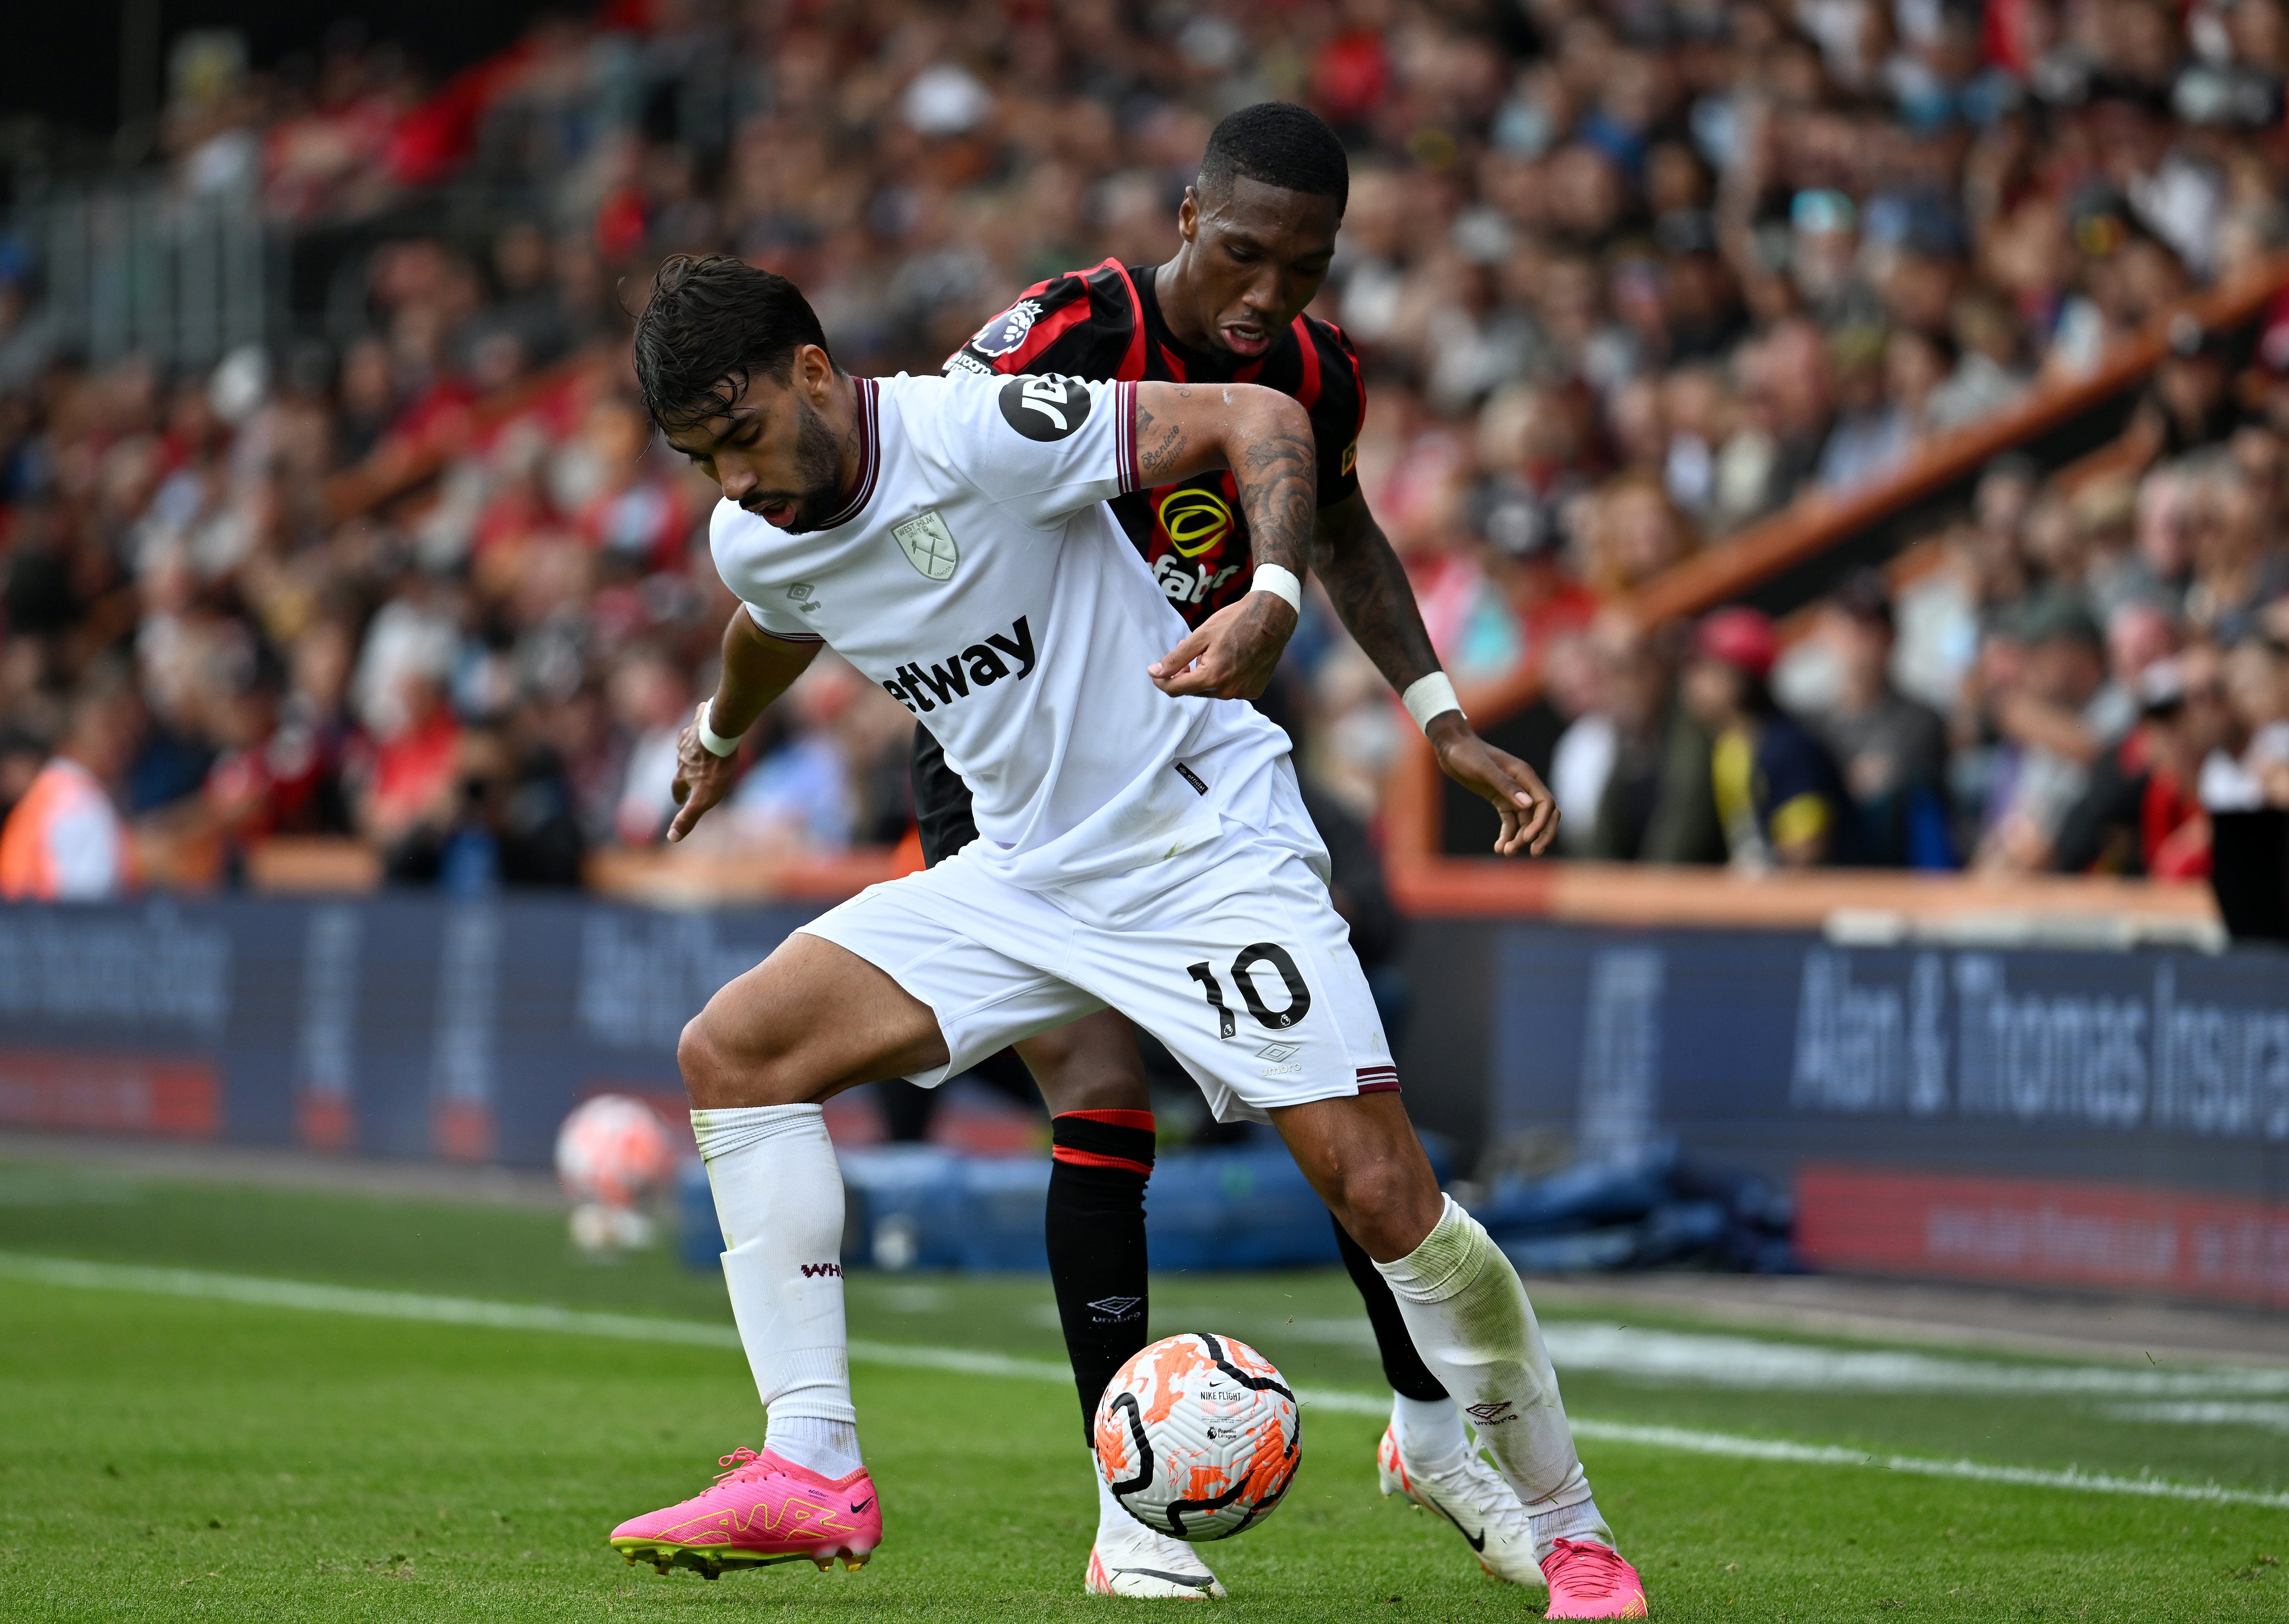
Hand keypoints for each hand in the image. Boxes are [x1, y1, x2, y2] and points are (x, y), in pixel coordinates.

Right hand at [666, 702, 741, 842]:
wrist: (721, 733)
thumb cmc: (715, 768)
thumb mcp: (704, 799)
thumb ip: (688, 818)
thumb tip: (671, 838)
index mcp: (684, 773)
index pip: (677, 787)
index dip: (678, 795)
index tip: (679, 799)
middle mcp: (683, 754)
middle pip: (682, 763)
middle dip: (684, 769)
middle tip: (690, 772)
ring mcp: (691, 736)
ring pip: (687, 742)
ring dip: (690, 746)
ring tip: (697, 748)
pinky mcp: (701, 719)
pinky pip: (698, 719)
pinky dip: (700, 719)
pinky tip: (703, 713)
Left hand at [1149, 593, 1296, 699]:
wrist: (1271, 618)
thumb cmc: (1235, 622)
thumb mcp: (1200, 636)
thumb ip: (1176, 658)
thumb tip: (1154, 673)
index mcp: (1211, 678)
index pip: (1176, 689)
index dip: (1162, 680)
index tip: (1156, 671)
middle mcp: (1227, 691)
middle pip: (1194, 690)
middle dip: (1187, 674)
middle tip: (1191, 651)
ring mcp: (1242, 693)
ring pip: (1212, 690)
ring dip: (1206, 676)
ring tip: (1212, 652)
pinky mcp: (1254, 691)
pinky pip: (1230, 689)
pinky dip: (1225, 678)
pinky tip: (1230, 659)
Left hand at [1427, 712, 1558, 855]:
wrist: (1450, 748)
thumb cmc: (1466, 754)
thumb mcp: (1484, 769)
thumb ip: (1506, 785)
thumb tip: (1528, 805)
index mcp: (1525, 776)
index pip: (1545, 804)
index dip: (1541, 823)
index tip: (1527, 838)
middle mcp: (1523, 786)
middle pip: (1543, 815)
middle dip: (1541, 835)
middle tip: (1534, 853)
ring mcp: (1512, 794)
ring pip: (1525, 822)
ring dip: (1520, 838)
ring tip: (1505, 852)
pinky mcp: (1500, 799)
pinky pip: (1510, 821)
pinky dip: (1507, 835)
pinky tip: (1498, 847)